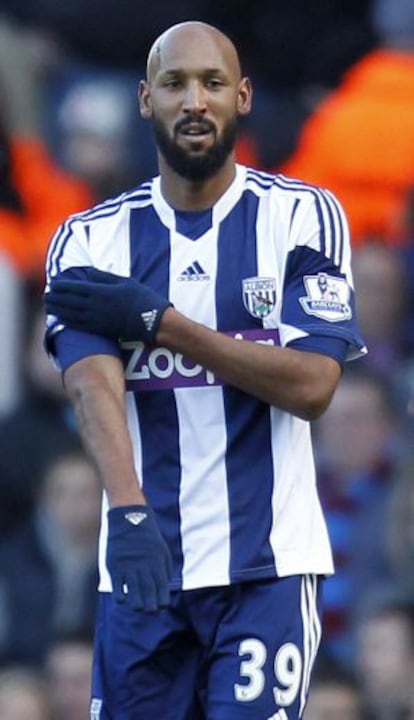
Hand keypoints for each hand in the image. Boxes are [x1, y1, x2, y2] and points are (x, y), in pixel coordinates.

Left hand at [45, 268, 171, 343]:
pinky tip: (61, 319)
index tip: (53, 283)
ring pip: (71, 313)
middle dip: (56, 298)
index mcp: (101, 291)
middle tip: (46, 295)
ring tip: (49, 306)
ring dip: (58, 309)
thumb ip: (105, 277)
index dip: (62, 286)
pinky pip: (79, 325)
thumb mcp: (125, 281)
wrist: (152, 321)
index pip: (75, 287)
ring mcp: (97, 319)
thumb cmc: (141, 299)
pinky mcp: (100, 329)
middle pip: (69, 301)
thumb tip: (89, 273)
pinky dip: (67, 321)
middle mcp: (95, 305)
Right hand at [106, 504, 171, 611]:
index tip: (161, 607)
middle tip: (150, 611)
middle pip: (148, 592)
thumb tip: (166, 586)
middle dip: (150, 605)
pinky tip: (122, 600)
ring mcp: (128, 566)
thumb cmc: (147, 536)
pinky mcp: (115, 565)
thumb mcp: (162, 549)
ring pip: (133, 591)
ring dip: (136, 604)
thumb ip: (165, 568)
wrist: (129, 518)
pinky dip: (120, 596)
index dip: (162, 600)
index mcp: (157, 562)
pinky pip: (117, 586)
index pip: (161, 587)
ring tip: (138, 608)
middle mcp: (143, 565)